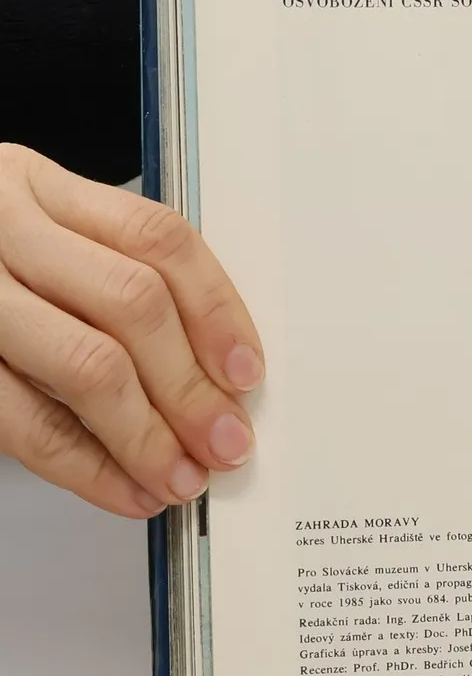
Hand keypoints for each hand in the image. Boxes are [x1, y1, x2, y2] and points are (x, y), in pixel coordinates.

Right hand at [0, 145, 263, 518]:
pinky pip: (22, 421)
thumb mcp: (26, 232)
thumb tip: (212, 372)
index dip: (216, 310)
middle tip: (225, 442)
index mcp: (34, 186)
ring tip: (181, 477)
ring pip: (85, 364)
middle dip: (190, 386)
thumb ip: (105, 274)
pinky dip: (85, 466)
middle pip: (131, 303)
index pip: (156, 238)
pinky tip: (124, 489)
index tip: (246, 373)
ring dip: (147, 435)